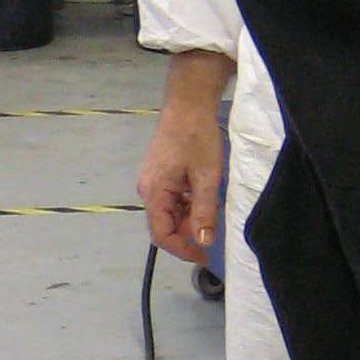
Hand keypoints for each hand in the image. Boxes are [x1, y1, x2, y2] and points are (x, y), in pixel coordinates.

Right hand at [138, 51, 230, 264]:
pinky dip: (186, 204)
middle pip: (164, 225)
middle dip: (188, 231)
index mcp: (154, 192)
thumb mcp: (207, 177)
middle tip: (212, 225)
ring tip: (210, 204)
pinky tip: (201, 192)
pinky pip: (170, 200)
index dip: (182, 250)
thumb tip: (204, 241)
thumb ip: (204, 211)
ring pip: (169, 213)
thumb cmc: (197, 137)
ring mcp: (151, 182)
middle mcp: (147, 190)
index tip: (203, 255)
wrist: (188, 104)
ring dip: (189, 216)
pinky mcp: (158, 175)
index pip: (161, 235)